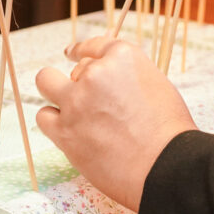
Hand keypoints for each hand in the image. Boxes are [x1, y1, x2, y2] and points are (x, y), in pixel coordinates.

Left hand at [36, 37, 196, 210]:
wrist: (166, 167)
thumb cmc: (170, 133)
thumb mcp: (156, 87)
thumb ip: (128, 80)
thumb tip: (109, 85)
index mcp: (124, 58)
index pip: (96, 46)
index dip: (81, 49)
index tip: (70, 53)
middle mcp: (96, 73)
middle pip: (75, 68)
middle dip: (80, 82)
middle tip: (87, 100)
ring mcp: (77, 101)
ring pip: (46, 82)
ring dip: (57, 95)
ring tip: (71, 114)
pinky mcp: (64, 130)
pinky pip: (44, 116)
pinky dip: (53, 122)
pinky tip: (67, 131)